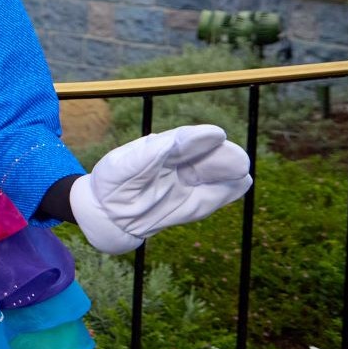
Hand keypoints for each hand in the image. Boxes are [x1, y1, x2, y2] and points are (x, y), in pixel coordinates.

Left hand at [71, 124, 252, 253]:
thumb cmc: (111, 182)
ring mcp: (184, 185)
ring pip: (210, 178)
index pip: (182, 141)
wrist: (105, 214)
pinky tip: (240, 184)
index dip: (199, 138)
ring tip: (242, 170)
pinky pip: (208, 199)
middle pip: (202, 159)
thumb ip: (150, 153)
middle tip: (237, 158)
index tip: (216, 134)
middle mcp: (176, 165)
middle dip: (221, 157)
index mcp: (159, 150)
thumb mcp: (124, 165)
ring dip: (227, 174)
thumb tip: (176, 140)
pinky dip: (224, 193)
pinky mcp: (188, 206)